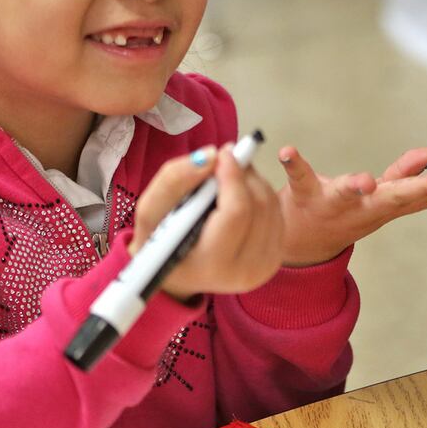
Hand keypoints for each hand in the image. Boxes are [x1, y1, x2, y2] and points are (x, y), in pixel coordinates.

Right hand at [134, 144, 285, 301]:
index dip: (233, 177)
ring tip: (228, 175)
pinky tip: (239, 192)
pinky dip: (260, 193)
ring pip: (271, 206)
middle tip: (224, 159)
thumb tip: (211, 155)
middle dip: (243, 174)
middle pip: (259, 206)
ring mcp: (264, 267)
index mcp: (212, 265)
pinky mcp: (274, 258)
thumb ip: (173, 181)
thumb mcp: (150, 214)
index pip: (236, 212)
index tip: (223, 153)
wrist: (176, 274)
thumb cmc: (159, 243)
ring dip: (253, 180)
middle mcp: (245, 271)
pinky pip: (276, 213)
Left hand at [276, 146, 426, 266]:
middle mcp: (366, 205)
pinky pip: (300, 177)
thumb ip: (408, 175)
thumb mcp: (383, 199)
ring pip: (350, 193)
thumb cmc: (348, 213)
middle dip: (424, 187)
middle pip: (397, 196)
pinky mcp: (306, 194)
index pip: (424, 197)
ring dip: (358, 187)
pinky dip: (295, 164)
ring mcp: (336, 201)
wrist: (302, 244)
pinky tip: (288, 151)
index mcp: (387, 204)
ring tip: (364, 180)